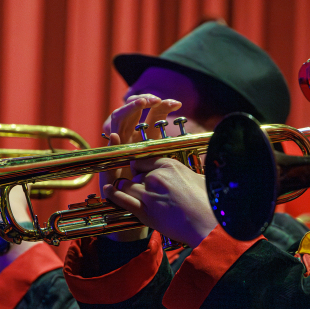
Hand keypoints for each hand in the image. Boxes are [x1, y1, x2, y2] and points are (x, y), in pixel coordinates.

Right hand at [100, 95, 181, 241]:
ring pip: (118, 120)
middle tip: (154, 99)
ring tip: (138, 104)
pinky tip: (116, 135)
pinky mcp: (110, 160)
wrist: (139, 209)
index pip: (152, 113)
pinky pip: (110, 147)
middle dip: (142, 101)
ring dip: (127, 111)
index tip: (176, 103)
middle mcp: (131, 137)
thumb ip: (178, 151)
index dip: (162, 104)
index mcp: (147, 136)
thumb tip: (199, 137)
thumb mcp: (168, 167)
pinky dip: (112, 139)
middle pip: (133, 111)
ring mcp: (119, 147)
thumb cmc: (156, 189)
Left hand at [103, 157, 217, 246]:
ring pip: (127, 185)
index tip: (141, 171)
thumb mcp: (197, 178)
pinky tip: (108, 191)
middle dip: (137, 180)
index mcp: (169, 165)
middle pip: (135, 173)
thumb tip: (181, 174)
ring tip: (132, 193)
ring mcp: (148, 194)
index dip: (141, 167)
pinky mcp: (144, 211)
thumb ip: (182, 173)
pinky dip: (114, 195)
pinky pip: (122, 200)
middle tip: (145, 189)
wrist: (207, 224)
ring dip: (127, 189)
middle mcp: (156, 176)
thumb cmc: (207, 203)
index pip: (144, 160)